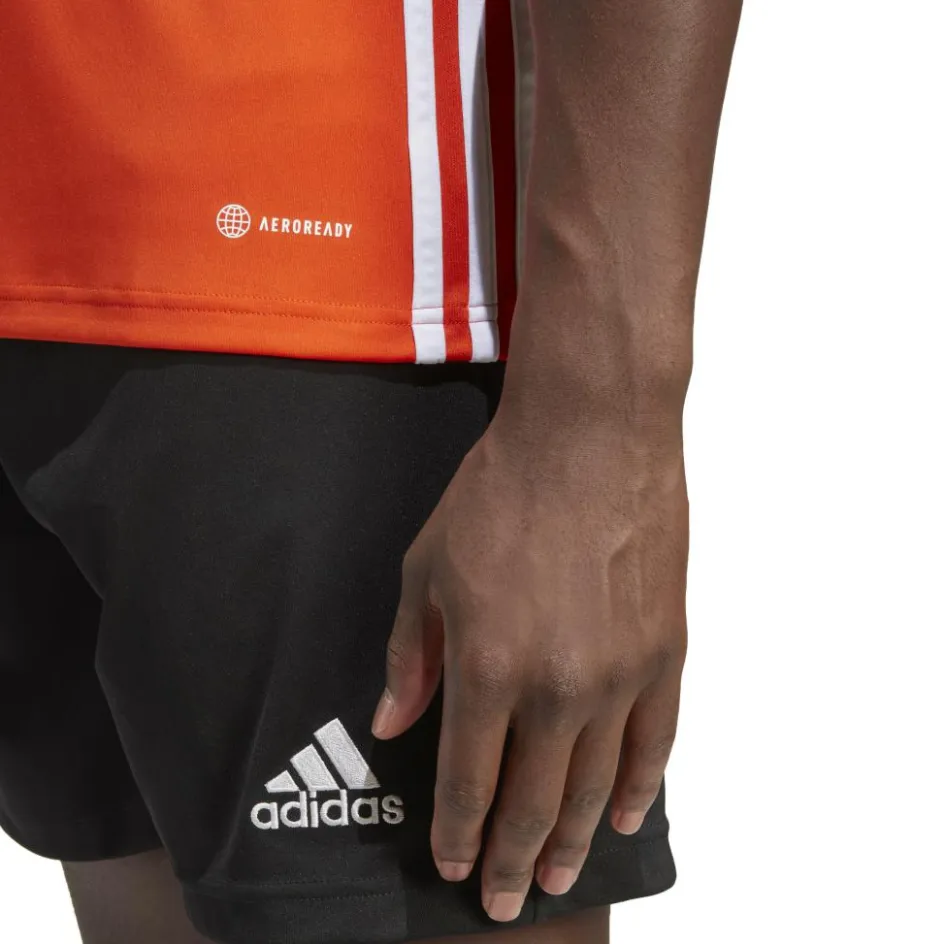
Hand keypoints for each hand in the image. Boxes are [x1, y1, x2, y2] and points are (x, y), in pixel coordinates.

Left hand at [371, 418, 687, 922]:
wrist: (587, 436)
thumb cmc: (500, 494)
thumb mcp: (426, 569)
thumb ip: (409, 656)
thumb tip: (391, 723)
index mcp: (487, 667)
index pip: (466, 780)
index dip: (455, 832)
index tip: (450, 865)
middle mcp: (557, 687)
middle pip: (533, 801)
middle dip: (509, 858)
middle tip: (500, 899)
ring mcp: (620, 675)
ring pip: (597, 786)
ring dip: (574, 840)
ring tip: (554, 877)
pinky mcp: (665, 652)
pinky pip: (657, 741)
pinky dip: (642, 787)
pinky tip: (629, 816)